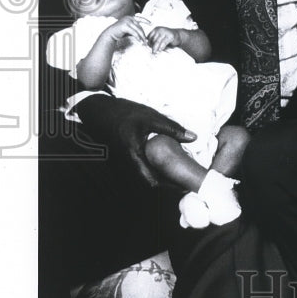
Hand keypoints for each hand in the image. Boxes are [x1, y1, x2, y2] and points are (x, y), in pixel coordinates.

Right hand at [75, 95, 195, 186]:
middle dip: (169, 182)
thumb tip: (193, 137)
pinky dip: (158, 167)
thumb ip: (172, 129)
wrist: (103, 112)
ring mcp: (130, 160)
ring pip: (149, 173)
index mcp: (136, 154)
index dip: (169, 185)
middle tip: (186, 181)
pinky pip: (146, 166)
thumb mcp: (152, 118)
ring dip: (164, 175)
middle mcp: (132, 162)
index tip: (184, 186)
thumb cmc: (126, 114)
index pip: (153, 179)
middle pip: (152, 179)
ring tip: (181, 172)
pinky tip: (169, 161)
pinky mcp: (131, 156)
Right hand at [104, 14, 147, 45]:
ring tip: (143, 42)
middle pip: (139, 26)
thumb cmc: (119, 32)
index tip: (151, 23)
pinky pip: (134, 32)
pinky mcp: (125, 26)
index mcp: (130, 17)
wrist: (110, 34)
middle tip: (146, 40)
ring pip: (137, 30)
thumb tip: (142, 33)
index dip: (146, 20)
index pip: (140, 18)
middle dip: (143, 34)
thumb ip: (134, 29)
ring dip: (141, 37)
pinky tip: (139, 41)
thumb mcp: (128, 29)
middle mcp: (129, 18)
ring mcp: (126, 21)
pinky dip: (137, 37)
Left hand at [148, 26, 181, 52]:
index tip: (148, 48)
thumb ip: (154, 41)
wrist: (178, 36)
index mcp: (156, 29)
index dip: (148, 43)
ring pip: (157, 41)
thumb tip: (147, 47)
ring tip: (155, 52)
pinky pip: (164, 42)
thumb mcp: (160, 38)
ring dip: (156, 48)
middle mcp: (160, 30)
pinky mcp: (170, 36)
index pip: (149, 36)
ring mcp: (165, 32)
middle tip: (152, 51)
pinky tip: (160, 50)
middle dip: (152, 46)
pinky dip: (161, 47)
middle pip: (153, 39)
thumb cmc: (168, 38)